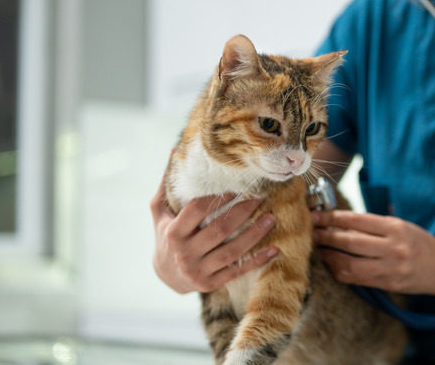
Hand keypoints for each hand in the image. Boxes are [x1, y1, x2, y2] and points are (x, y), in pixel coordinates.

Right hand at [150, 154, 278, 293]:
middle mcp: (184, 253)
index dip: (218, 197)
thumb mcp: (159, 211)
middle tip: (262, 197)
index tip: (236, 186)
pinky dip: (257, 261)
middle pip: (219, 229)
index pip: (198, 210)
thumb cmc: (165, 235)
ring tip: (272, 218)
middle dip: (243, 212)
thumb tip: (175, 150)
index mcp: (173, 232)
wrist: (164, 276)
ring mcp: (198, 271)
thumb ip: (167, 184)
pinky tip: (274, 250)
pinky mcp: (210, 284)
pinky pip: (237, 271)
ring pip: (232, 251)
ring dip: (254, 235)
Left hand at [312, 210, 434, 294]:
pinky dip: (340, 271)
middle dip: (326, 236)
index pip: (357, 220)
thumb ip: (374, 225)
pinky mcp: (387, 284)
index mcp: (395, 228)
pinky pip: (356, 279)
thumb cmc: (419, 242)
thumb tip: (339, 221)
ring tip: (318, 249)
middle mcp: (393, 248)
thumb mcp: (401, 226)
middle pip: (350, 242)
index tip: (316, 216)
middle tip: (311, 232)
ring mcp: (390, 268)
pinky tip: (332, 264)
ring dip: (329, 257)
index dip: (333, 218)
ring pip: (350, 264)